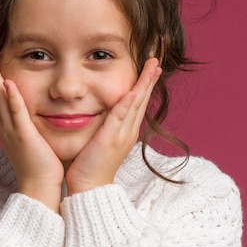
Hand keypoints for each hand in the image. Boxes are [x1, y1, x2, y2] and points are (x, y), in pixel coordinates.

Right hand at [0, 49, 63, 211]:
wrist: (39, 187)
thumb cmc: (38, 164)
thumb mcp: (27, 138)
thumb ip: (24, 122)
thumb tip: (26, 111)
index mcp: (4, 126)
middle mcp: (3, 126)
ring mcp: (11, 131)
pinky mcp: (24, 136)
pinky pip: (17, 114)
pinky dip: (12, 98)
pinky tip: (7, 83)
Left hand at [65, 58, 161, 194]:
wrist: (88, 188)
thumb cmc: (88, 165)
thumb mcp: (98, 139)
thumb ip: (101, 125)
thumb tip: (96, 111)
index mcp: (125, 130)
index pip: (137, 101)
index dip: (144, 84)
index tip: (150, 66)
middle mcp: (128, 131)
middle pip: (142, 99)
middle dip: (150, 79)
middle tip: (158, 59)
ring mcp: (122, 135)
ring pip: (136, 104)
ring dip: (144, 85)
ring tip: (153, 66)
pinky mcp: (110, 140)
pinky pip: (120, 118)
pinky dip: (127, 104)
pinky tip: (132, 91)